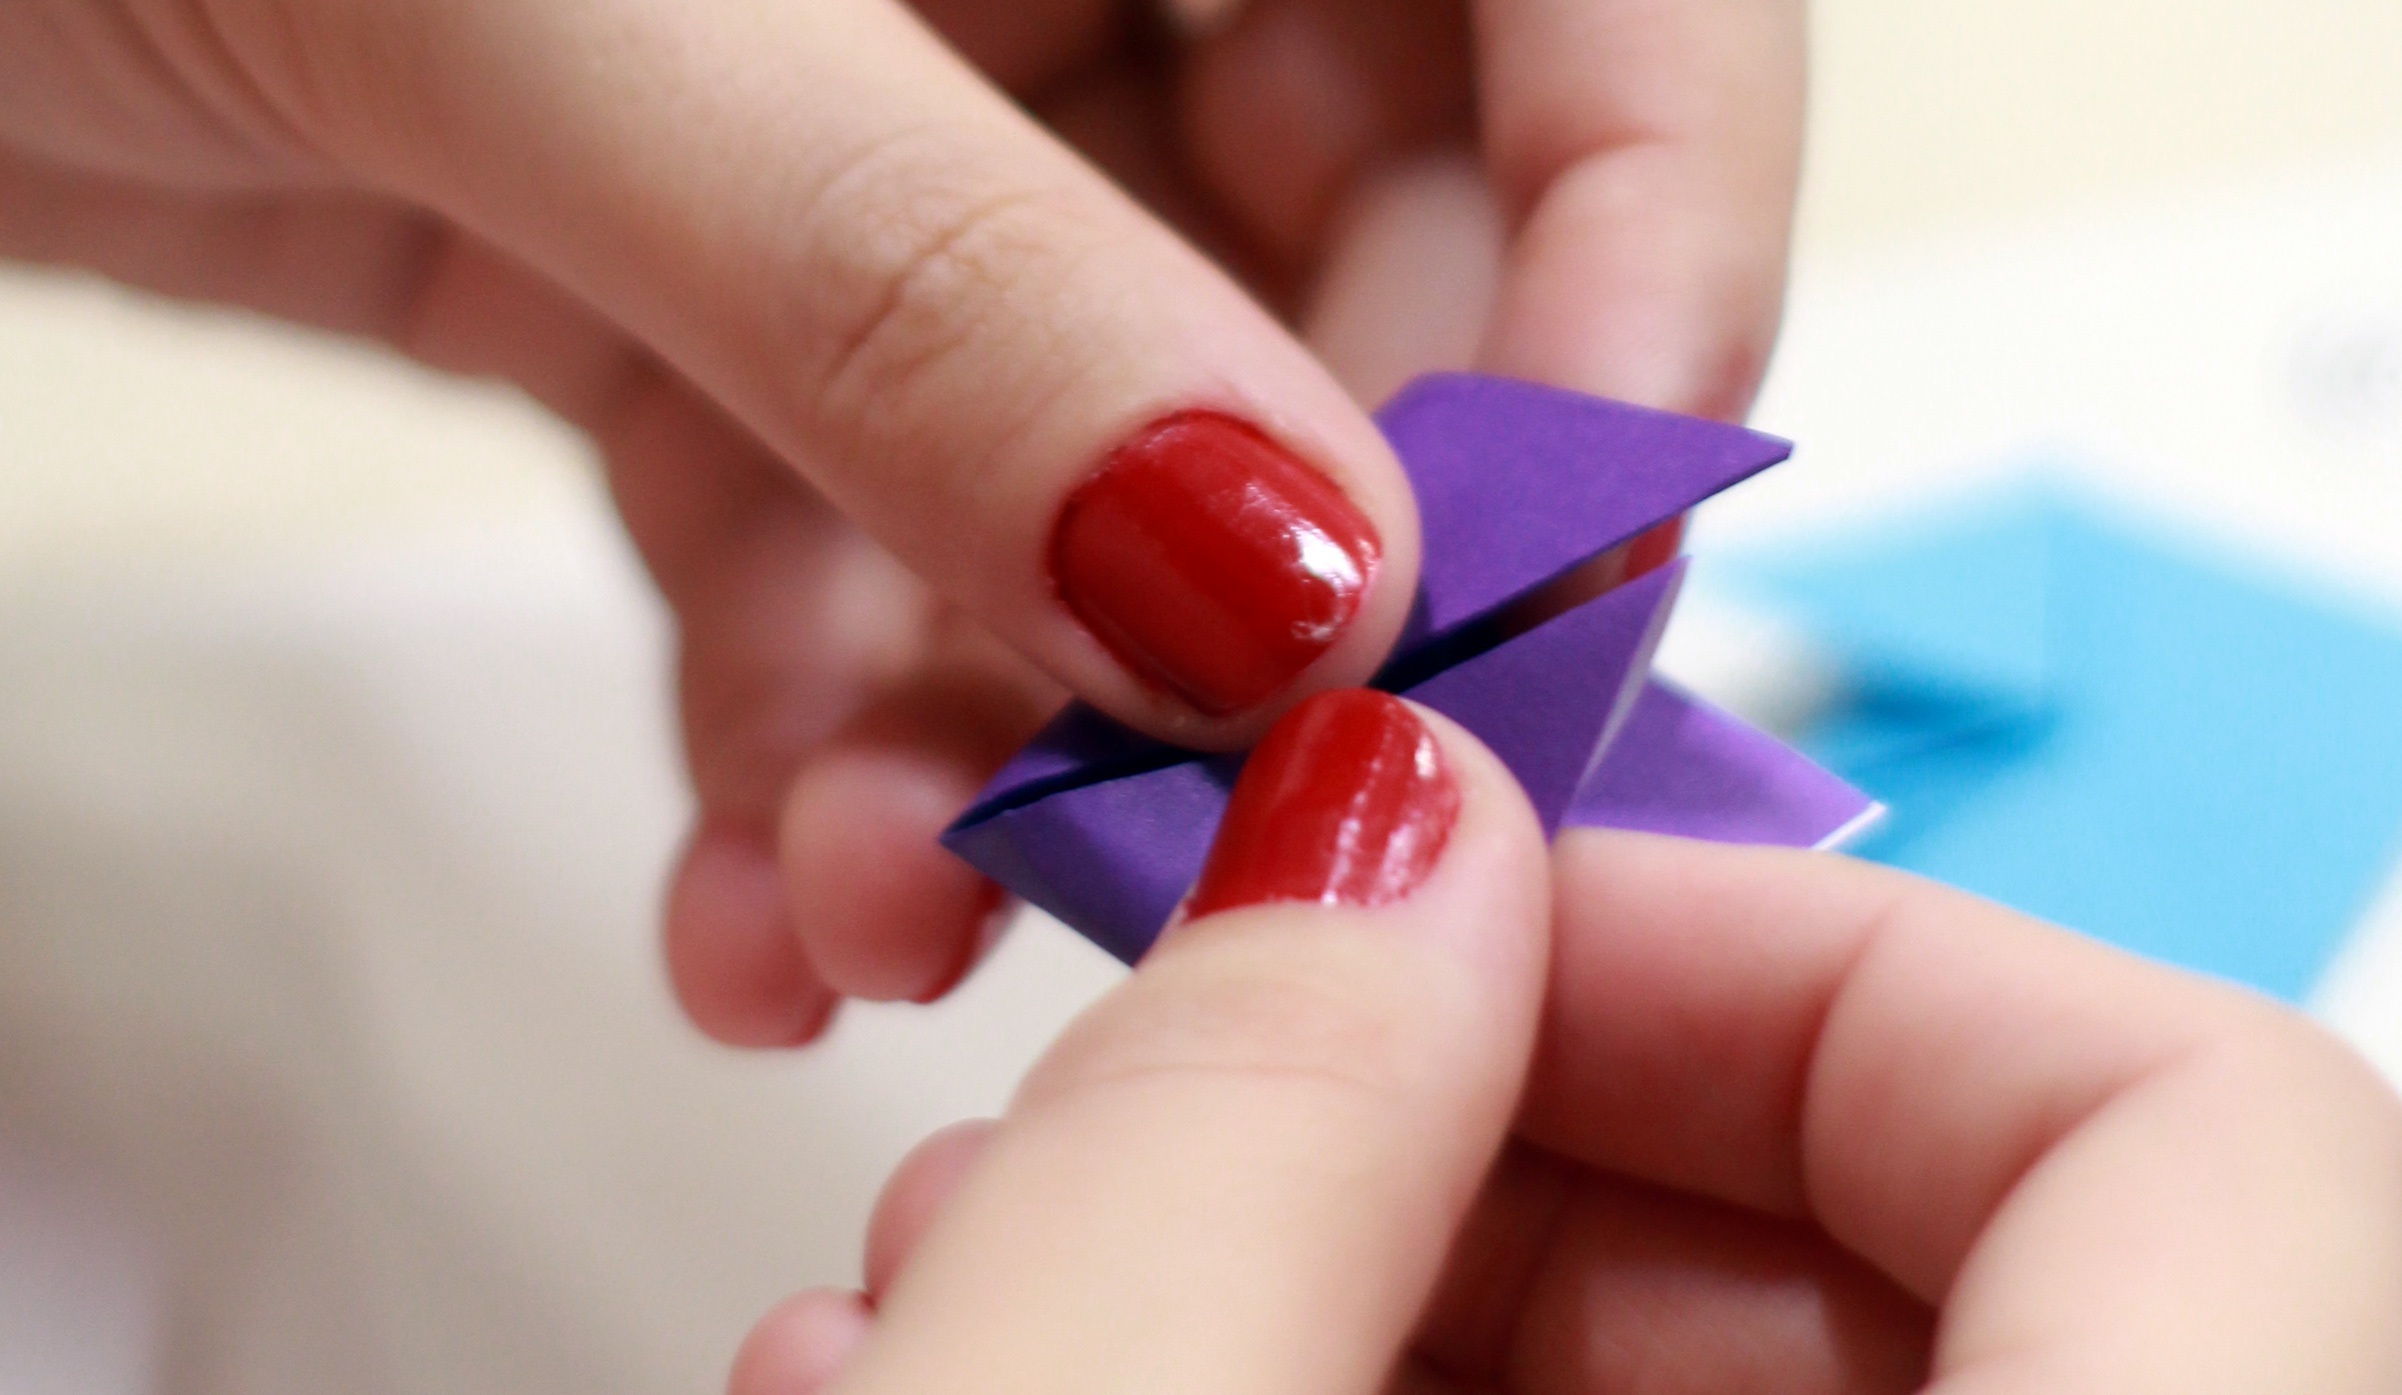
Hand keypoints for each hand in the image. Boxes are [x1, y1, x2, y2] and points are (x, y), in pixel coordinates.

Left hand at [0, 0, 1801, 1042]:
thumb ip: (916, 277)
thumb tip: (1290, 588)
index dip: (1643, 249)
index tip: (1550, 583)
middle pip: (1341, 279)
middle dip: (1270, 601)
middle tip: (1191, 842)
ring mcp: (874, 128)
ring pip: (1085, 482)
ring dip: (1017, 744)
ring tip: (896, 921)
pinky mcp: (693, 301)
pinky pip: (849, 557)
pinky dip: (822, 749)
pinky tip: (758, 905)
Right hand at [730, 691, 2401, 1394]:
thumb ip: (1224, 1169)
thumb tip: (1361, 844)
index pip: (2207, 1144)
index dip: (1820, 969)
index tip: (1462, 930)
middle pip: (1907, 1247)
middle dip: (1468, 1118)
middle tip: (1145, 1094)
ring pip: (1683, 1373)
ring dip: (1319, 1262)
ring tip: (978, 1268)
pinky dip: (1308, 1393)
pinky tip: (1012, 1378)